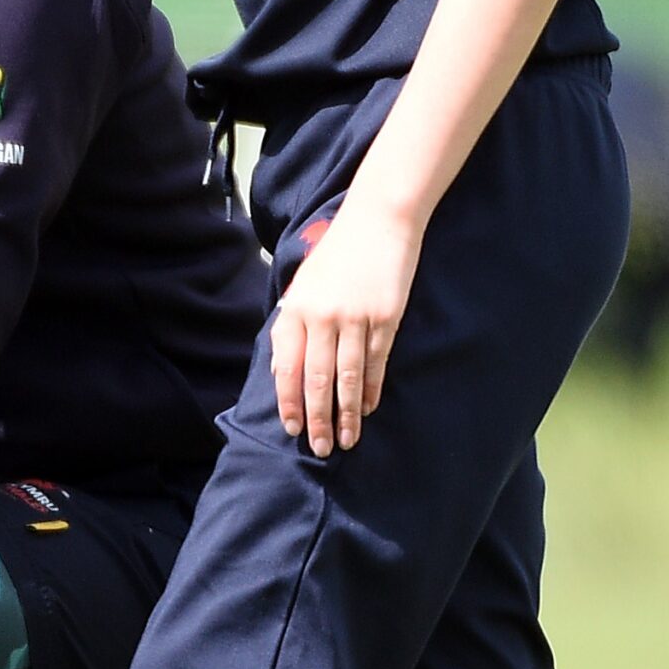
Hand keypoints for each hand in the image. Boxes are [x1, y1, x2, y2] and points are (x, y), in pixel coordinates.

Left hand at [269, 198, 420, 457]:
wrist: (377, 220)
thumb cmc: (337, 255)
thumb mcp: (304, 284)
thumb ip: (292, 324)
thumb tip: (284, 369)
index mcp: (296, 308)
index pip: (287, 366)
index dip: (289, 400)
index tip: (292, 428)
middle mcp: (322, 316)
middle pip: (317, 379)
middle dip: (317, 418)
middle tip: (319, 448)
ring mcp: (355, 318)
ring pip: (347, 378)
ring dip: (345, 414)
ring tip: (346, 440)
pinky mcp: (385, 318)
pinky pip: (375, 363)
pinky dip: (370, 389)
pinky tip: (366, 409)